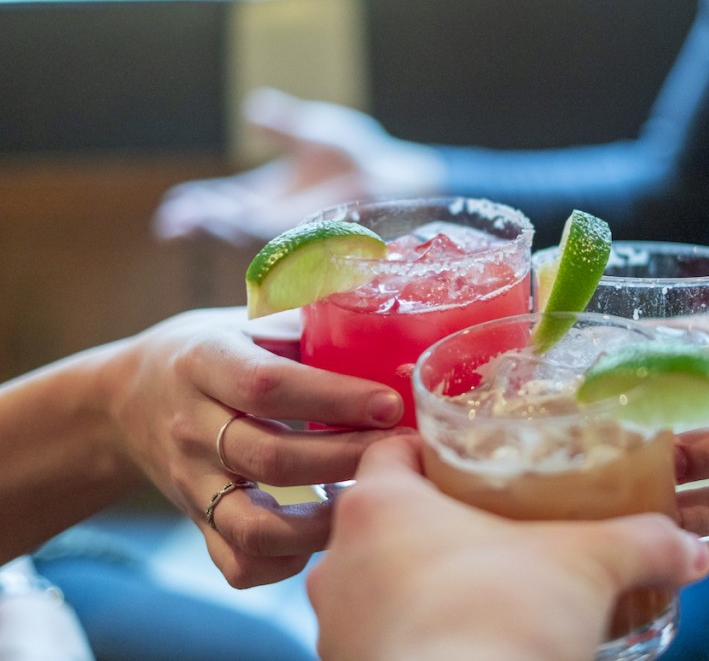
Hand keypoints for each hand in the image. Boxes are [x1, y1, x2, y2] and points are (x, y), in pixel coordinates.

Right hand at [102, 307, 408, 586]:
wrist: (128, 398)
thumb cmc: (214, 352)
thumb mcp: (247, 322)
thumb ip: (308, 330)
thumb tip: (398, 344)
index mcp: (205, 363)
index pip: (268, 386)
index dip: (334, 399)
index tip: (389, 404)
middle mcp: (191, 427)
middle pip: (270, 458)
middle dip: (347, 458)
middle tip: (402, 451)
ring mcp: (190, 483)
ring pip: (254, 526)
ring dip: (323, 522)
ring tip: (371, 498)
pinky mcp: (197, 523)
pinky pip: (239, 563)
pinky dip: (288, 560)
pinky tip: (326, 531)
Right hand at [152, 88, 443, 243]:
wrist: (399, 177)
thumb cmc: (359, 155)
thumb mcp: (313, 133)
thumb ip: (282, 125)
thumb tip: (252, 108)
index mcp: (265, 197)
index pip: (219, 205)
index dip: (195, 208)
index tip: (173, 211)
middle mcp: (275, 220)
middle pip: (226, 226)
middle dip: (198, 225)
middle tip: (170, 226)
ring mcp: (297, 233)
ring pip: (250, 238)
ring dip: (222, 233)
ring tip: (195, 227)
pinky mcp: (320, 239)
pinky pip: (288, 242)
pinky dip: (267, 240)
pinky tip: (247, 234)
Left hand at [307, 435, 708, 660]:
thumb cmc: (502, 622)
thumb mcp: (587, 566)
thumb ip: (641, 544)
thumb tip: (691, 548)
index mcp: (381, 506)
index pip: (391, 451)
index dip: (428, 451)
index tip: (466, 460)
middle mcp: (340, 559)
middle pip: (382, 519)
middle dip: (432, 522)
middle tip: (487, 527)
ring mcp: (334, 623)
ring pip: (374, 582)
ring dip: (416, 582)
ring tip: (478, 592)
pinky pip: (377, 638)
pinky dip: (412, 635)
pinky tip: (462, 642)